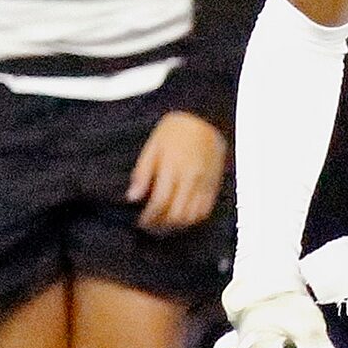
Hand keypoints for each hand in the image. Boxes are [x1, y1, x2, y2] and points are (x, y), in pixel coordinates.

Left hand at [129, 111, 227, 233]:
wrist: (204, 120)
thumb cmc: (175, 131)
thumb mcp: (152, 147)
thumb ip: (143, 173)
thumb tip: (133, 197)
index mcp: (173, 169)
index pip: (160, 203)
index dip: (149, 217)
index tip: (141, 221)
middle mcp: (191, 179)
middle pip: (177, 214)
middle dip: (162, 225)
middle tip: (151, 227)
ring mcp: (205, 183)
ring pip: (193, 216)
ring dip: (178, 226)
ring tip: (165, 226)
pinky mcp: (214, 185)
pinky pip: (206, 210)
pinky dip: (194, 219)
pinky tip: (183, 218)